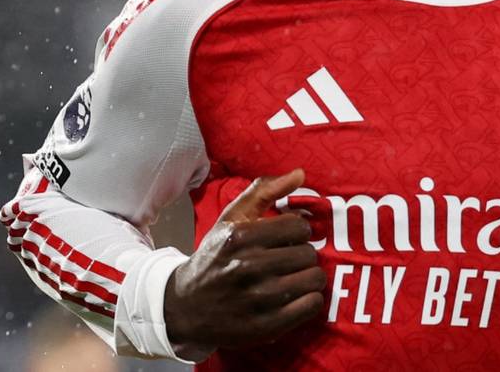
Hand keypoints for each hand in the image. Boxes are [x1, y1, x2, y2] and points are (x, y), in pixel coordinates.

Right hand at [163, 169, 325, 347]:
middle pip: (308, 254)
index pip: (299, 226)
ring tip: (294, 277)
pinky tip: (295, 297)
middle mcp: (248, 267)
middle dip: (302, 254)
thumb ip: (264, 192)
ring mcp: (257, 299)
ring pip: (314, 279)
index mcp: (240, 237)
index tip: (287, 239)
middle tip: (289, 260)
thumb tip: (300, 173)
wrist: (185, 306)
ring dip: (309, 277)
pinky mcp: (265, 326)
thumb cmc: (214, 257)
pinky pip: (311, 306)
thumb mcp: (231, 219)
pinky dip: (309, 300)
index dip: (297, 232)